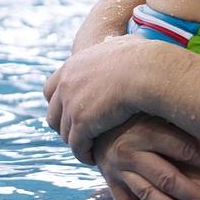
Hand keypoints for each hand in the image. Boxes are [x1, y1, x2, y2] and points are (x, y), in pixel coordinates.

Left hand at [44, 36, 147, 163]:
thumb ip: (118, 46)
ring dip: (76, 143)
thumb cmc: (145, 57)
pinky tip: (95, 158)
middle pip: (53, 113)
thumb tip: (127, 42)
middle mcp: (66, 85)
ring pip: (65, 133)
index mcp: (73, 66)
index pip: (51, 89)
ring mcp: (72, 105)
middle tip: (80, 135)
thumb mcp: (126, 44)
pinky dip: (84, 154)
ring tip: (89, 150)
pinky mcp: (82, 124)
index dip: (59, 103)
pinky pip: (77, 146)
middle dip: (64, 126)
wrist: (148, 71)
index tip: (71, 112)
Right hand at [94, 115, 199, 199]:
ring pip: (151, 196)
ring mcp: (119, 169)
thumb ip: (179, 117)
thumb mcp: (155, 107)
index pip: (185, 149)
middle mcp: (132, 152)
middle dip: (197, 196)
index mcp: (147, 130)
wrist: (91, 113)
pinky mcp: (110, 179)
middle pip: (170, 179)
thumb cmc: (134, 107)